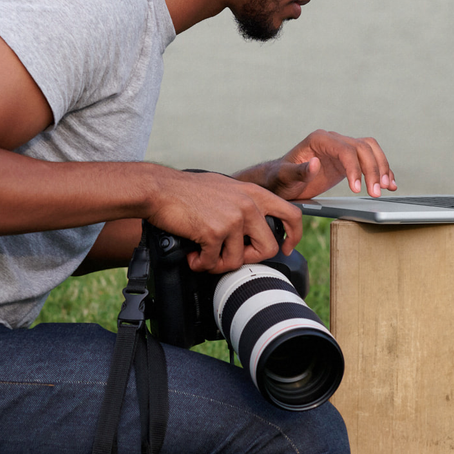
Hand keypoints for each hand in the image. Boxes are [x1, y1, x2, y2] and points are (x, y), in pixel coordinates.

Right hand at [145, 170, 302, 274]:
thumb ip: (244, 205)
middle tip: (227, 255)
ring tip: (203, 255)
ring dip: (217, 264)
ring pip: (237, 261)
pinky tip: (192, 255)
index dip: (294, 236)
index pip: (292, 214)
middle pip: (268, 248)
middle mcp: (248, 205)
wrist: (159, 189)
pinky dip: (200, 264)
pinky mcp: (215, 231)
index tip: (285, 248)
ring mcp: (232, 218)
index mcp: (253, 193)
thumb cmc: (187, 191)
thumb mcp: (226, 189)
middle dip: (247, 259)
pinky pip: (213, 262)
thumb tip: (253, 231)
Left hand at [239, 129, 396, 199]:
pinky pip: (369, 159)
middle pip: (362, 148)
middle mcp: (332, 140)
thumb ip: (299, 171)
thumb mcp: (285, 177)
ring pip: (370, 150)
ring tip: (386, 188)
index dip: (354, 168)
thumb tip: (315, 163)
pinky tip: (389, 184)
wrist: (279, 182)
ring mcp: (341, 149)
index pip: (345, 149)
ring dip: (381, 168)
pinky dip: (381, 170)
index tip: (357, 189)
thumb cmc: (279, 179)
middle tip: (375, 193)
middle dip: (372, 170)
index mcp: (318, 139)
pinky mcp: (347, 160)